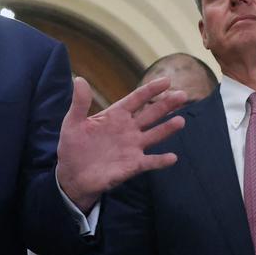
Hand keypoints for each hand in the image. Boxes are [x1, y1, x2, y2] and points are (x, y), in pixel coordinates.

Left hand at [56, 77, 185, 211]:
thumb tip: (79, 79)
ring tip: (180, 121)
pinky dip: (161, 161)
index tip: (167, 80)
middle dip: (166, 104)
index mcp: (115, 116)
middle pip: (151, 114)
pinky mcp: (133, 165)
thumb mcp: (73, 123)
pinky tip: (172, 157)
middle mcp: (128, 129)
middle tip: (183, 95)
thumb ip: (80, 103)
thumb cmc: (73, 147)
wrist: (72, 175)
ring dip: (167, 129)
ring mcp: (132, 147)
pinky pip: (150, 162)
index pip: (136, 99)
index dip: (151, 90)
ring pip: (154, 135)